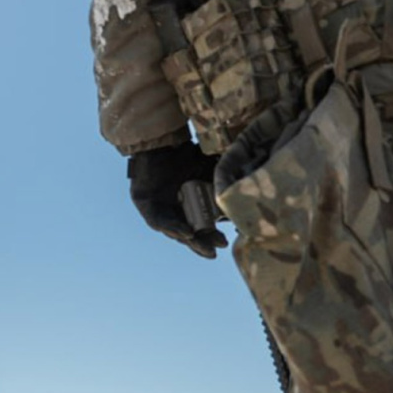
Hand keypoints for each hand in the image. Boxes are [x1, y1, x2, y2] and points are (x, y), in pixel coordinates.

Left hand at [128, 141, 227, 258]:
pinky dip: (172, 227)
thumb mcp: (210, 169)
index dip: (210, 236)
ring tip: (203, 248)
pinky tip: (186, 232)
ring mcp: (157, 207)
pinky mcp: (144, 203)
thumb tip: (248, 194)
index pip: (198, 226)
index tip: (225, 242)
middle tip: (214, 252)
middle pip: (187, 232)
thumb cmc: (185, 154)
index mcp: (187, 204)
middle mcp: (172, 208)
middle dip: (201, 243)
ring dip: (188, 240)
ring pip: (173, 229)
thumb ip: (225, 181)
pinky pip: (158, 220)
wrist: (160, 139)